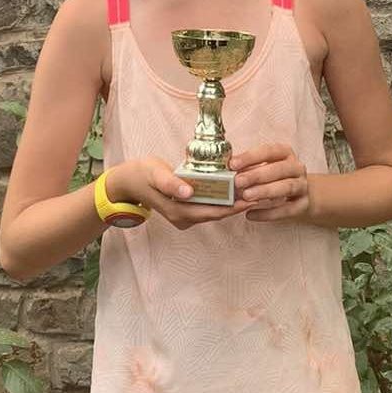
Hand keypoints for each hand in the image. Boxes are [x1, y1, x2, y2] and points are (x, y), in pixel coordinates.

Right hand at [107, 158, 251, 230]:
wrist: (128, 181)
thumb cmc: (142, 174)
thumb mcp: (155, 174)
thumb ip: (171, 183)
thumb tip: (188, 192)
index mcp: (179, 211)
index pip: (213, 211)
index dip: (234, 206)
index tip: (253, 197)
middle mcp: (184, 218)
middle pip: (218, 212)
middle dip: (240, 203)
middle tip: (262, 192)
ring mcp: (186, 216)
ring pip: (215, 210)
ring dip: (234, 201)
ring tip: (256, 190)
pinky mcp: (187, 210)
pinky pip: (210, 206)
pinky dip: (224, 198)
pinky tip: (238, 189)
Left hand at [230, 143, 309, 221]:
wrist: (300, 193)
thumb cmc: (276, 177)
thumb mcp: (264, 167)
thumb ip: (248, 167)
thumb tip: (226, 170)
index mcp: (286, 153)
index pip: (269, 151)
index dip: (251, 157)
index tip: (233, 164)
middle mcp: (297, 167)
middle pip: (279, 169)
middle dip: (257, 175)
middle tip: (238, 182)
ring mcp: (302, 186)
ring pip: (286, 187)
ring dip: (265, 191)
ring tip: (246, 197)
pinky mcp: (304, 204)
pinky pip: (287, 209)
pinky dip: (269, 213)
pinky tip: (251, 215)